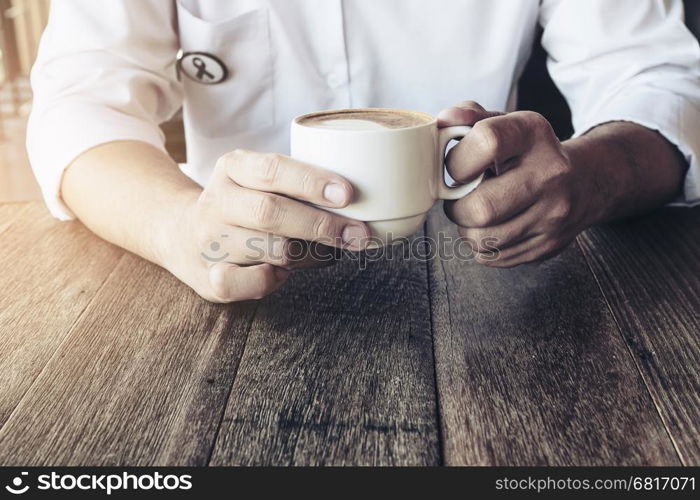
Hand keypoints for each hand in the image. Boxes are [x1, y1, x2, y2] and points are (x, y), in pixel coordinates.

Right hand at [167, 150, 369, 301]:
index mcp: (233, 167)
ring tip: (329, 252)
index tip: (348, 193)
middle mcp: (218, 201)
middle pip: (272, 212)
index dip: (312, 182)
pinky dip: (278, 279)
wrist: (182, 234)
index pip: (273, 169)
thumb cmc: (243, 206)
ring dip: (310, 254)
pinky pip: (253, 282)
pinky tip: (286, 272)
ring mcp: (211, 241)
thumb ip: (297, 185)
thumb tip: (362, 204)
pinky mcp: (211, 277)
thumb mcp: (259, 180)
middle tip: (358, 234)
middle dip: (321, 224)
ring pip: (271, 250)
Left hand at [438, 101, 596, 266]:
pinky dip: (482, 246)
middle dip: (457, 208)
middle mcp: (550, 173)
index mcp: (534, 134)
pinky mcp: (548, 245)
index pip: (487, 142)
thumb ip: (470, 117)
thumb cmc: (529, 152)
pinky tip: (493, 227)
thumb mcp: (505, 124)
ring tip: (477, 213)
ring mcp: (553, 214)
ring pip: (482, 239)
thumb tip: (444, 120)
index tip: (457, 168)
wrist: (584, 181)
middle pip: (480, 207)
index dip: (458, 160)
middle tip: (461, 199)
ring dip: (467, 229)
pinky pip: (492, 257)